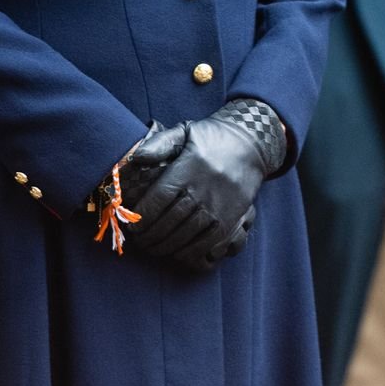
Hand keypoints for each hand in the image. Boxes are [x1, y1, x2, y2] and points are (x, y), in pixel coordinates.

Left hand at [122, 100, 285, 269]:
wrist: (251, 144)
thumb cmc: (211, 139)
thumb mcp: (184, 132)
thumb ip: (158, 143)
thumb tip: (136, 158)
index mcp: (188, 168)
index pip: (160, 198)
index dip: (143, 216)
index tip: (133, 225)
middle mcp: (203, 189)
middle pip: (170, 220)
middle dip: (151, 235)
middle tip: (139, 242)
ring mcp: (219, 205)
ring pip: (187, 234)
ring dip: (166, 246)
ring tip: (153, 249)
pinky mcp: (232, 217)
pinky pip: (209, 241)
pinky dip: (191, 251)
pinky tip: (178, 253)